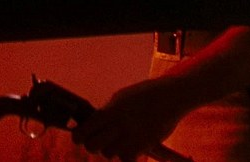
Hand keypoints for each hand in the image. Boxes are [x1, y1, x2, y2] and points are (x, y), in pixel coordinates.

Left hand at [72, 78, 188, 160]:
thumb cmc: (144, 95)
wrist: (170, 96)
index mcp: (111, 109)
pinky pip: (126, 158)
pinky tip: (130, 146)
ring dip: (111, 150)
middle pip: (94, 146)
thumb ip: (107, 111)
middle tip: (98, 142)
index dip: (79, 136)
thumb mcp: (121, 97)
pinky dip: (126, 155)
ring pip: (109, 154)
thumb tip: (92, 123)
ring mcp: (132, 135)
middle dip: (93, 145)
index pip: (86, 129)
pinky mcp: (145, 144)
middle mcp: (119, 123)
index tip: (78, 138)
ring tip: (118, 141)